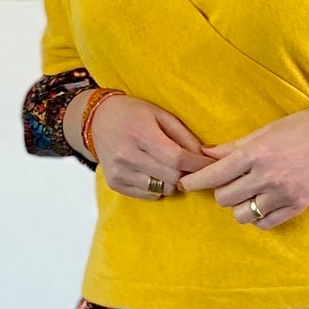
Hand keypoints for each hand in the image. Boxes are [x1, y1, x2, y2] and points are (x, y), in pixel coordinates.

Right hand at [86, 94, 216, 197]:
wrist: (97, 120)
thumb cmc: (133, 114)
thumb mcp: (161, 115)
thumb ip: (184, 136)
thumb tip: (204, 158)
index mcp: (140, 133)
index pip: (177, 157)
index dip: (198, 164)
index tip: (211, 165)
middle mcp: (127, 155)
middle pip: (172, 176)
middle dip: (187, 173)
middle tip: (192, 166)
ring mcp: (119, 172)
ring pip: (162, 189)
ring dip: (173, 181)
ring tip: (171, 168)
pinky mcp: (115, 184)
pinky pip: (148, 194)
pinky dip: (158, 187)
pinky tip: (154, 172)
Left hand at [174, 103, 308, 229]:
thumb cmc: (303, 126)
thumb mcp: (265, 131)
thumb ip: (234, 146)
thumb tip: (206, 154)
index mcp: (256, 154)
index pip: (214, 174)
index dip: (195, 181)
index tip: (184, 183)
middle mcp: (267, 176)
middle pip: (224, 198)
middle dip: (220, 191)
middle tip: (227, 182)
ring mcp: (282, 194)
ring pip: (242, 214)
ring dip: (239, 206)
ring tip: (246, 193)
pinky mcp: (296, 206)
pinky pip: (265, 223)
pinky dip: (258, 217)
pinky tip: (261, 204)